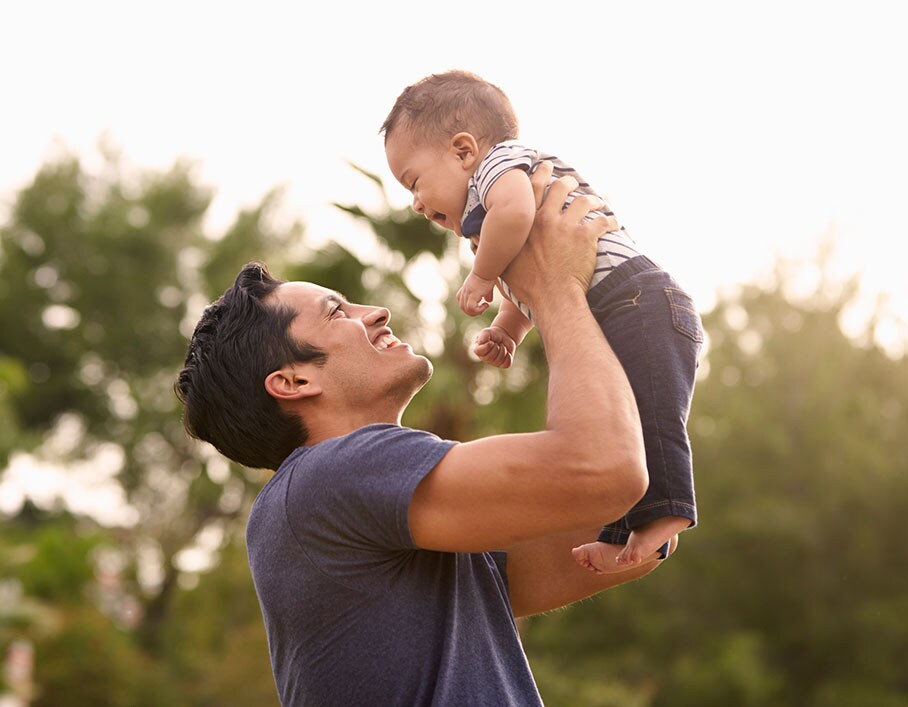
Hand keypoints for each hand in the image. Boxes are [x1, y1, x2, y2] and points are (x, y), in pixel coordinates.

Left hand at [457, 271, 496, 315]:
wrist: (487, 268)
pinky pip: (471, 308)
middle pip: (462, 307)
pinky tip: (486, 305)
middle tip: (482, 309)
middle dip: (472, 311)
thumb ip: (486, 294)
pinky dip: (478, 310)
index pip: (461, 300)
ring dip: (476, 312)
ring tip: (484, 307)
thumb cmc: (488, 274)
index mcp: (466, 287)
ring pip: (466, 309)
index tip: (478, 304)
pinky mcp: (472, 294)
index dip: (468, 305)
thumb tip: (488, 301)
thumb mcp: (486, 286)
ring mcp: (467, 293)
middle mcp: (465, 291)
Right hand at [473, 326, 516, 368]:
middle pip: (489, 358)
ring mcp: (493, 362)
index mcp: (478, 350)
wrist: (503, 336)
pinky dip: (508, 357)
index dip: (487, 347)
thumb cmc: (493, 334)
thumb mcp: (487, 332)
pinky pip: (506, 364)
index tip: (491, 342)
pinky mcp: (502, 364)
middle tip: (497, 343)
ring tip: (502, 346)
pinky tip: (507, 352)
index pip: (479, 352)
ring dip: (503, 351)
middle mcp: (484, 358)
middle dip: (496, 348)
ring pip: (499, 360)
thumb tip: (481, 342)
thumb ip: (483, 335)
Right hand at [502, 167, 614, 307]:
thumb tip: (475, 242)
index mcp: (527, 223)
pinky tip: (614, 224)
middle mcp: (546, 219)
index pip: (533, 189)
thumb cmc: (527, 286)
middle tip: (573, 181)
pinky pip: (602, 221)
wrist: (551, 298)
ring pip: (583, 200)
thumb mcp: (502, 264)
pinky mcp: (585, 236)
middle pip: (560, 187)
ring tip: (598, 202)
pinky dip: (610, 221)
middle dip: (568, 181)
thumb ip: (491, 249)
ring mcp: (567, 226)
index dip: (540, 174)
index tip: (545, 168)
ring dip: (592, 199)